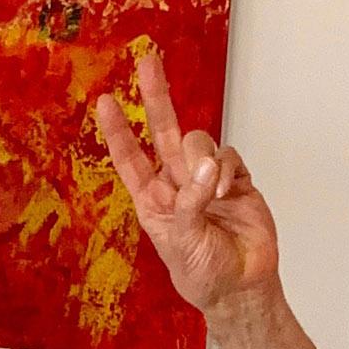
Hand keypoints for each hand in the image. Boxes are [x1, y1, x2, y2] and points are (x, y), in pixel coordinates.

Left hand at [94, 54, 280, 316]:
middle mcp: (176, 184)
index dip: (118, 130)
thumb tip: (203, 167)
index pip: (129, 158)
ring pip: (199, 142)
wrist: (243, 287)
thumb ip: (188, 203)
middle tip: (147, 62)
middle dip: (155, 97)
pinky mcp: (236, 180)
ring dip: (204, 159)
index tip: (106, 102)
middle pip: (163, 131)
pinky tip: (227, 192)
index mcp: (152, 200)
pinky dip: (226, 169)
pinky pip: (228, 156)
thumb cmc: (204, 274)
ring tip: (213, 191)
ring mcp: (206, 179)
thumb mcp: (182, 242)